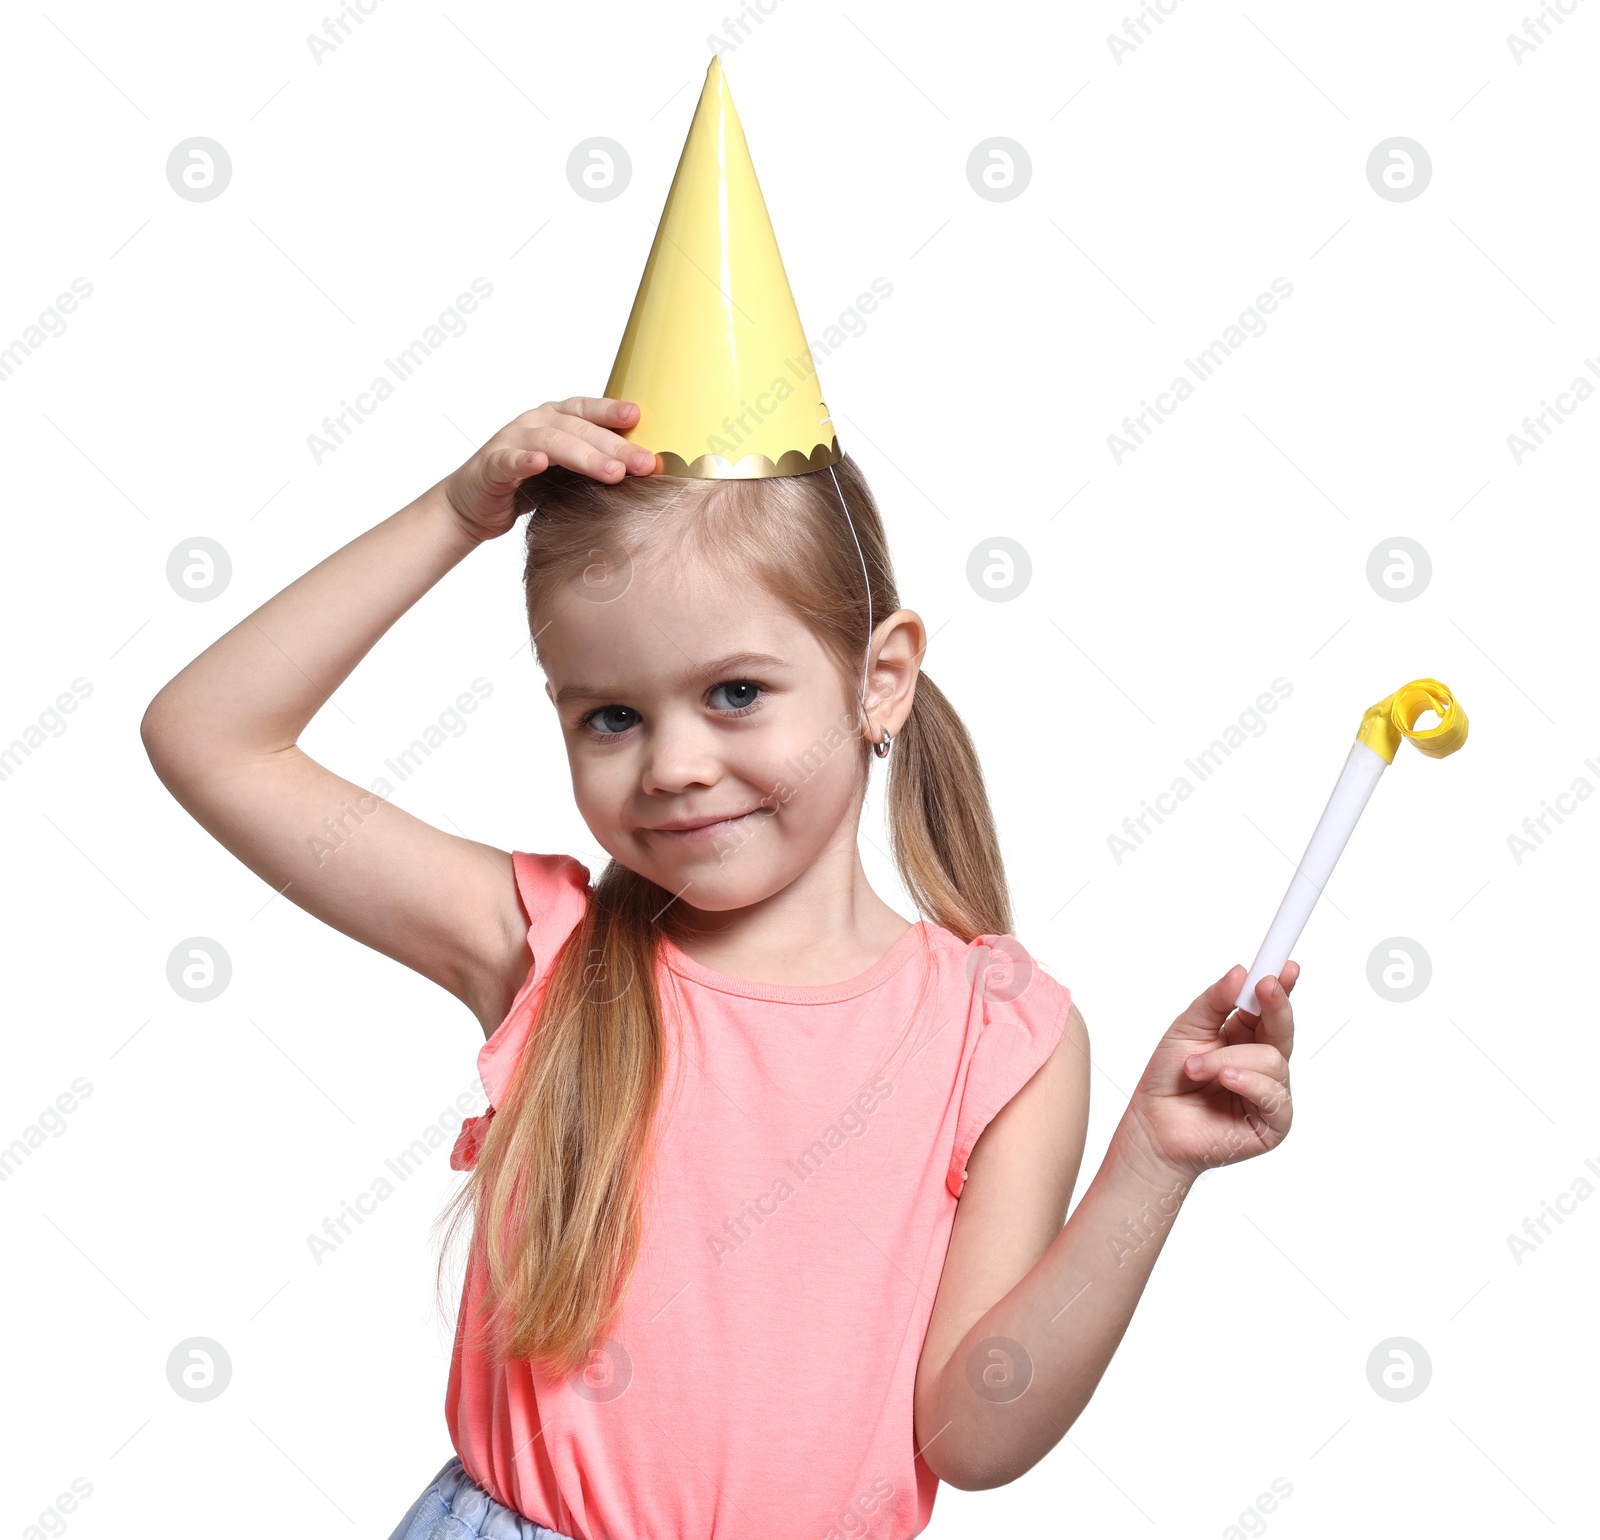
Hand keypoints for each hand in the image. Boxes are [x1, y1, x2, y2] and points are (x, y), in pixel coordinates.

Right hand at [437, 397, 656, 542]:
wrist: (475, 506)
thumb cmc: (527, 485)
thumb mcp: (566, 471)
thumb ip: (595, 463)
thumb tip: (646, 468)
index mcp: (554, 419)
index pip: (587, 409)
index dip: (611, 410)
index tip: (638, 416)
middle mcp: (534, 424)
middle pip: (578, 429)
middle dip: (615, 446)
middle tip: (644, 463)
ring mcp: (511, 442)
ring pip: (552, 443)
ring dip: (584, 456)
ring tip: (613, 472)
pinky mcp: (491, 466)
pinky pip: (509, 461)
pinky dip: (524, 461)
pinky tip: (539, 465)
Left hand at [1116, 962, 1298, 1183]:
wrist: (1152, 1126)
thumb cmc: (1168, 1080)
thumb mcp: (1187, 1029)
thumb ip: (1215, 1001)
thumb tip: (1241, 972)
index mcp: (1242, 1036)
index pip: (1269, 1007)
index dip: (1280, 986)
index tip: (1285, 965)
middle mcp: (1260, 1062)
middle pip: (1283, 1027)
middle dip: (1276, 1004)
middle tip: (1266, 987)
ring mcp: (1269, 1092)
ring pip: (1272, 1059)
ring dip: (1229, 1059)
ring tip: (1196, 1068)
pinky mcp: (1273, 1123)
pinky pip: (1274, 1095)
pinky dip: (1248, 1082)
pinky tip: (1226, 1081)